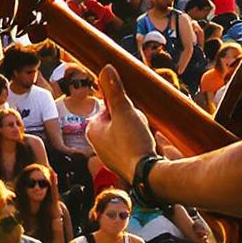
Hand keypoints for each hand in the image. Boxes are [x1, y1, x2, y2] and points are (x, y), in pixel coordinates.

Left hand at [87, 66, 150, 182]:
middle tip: (139, 126)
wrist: (148, 175)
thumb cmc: (132, 143)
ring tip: (145, 136)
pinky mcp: (125, 164)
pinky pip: (134, 145)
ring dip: (139, 129)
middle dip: (132, 118)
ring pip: (127, 132)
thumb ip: (115, 90)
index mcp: (92, 130)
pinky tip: (149, 145)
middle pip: (118, 119)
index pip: (107, 107)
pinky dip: (141, 142)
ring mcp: (112, 156)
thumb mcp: (124, 111)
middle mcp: (98, 144)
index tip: (130, 112)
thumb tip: (106, 68)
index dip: (122, 106)